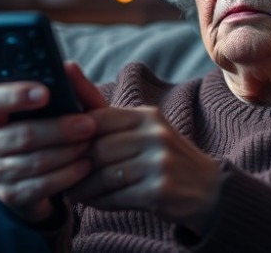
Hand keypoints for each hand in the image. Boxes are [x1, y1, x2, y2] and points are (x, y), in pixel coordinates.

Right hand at [0, 62, 106, 222]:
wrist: (47, 174)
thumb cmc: (52, 131)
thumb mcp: (62, 108)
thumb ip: (67, 88)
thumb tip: (69, 67)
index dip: (17, 95)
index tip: (45, 92)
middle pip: (22, 134)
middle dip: (60, 129)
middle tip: (88, 125)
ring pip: (34, 161)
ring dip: (67, 153)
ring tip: (90, 145)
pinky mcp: (8, 196)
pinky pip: (40, 186)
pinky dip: (66, 176)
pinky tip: (84, 166)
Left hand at [67, 106, 221, 234]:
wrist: (209, 190)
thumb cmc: (164, 157)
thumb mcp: (141, 129)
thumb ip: (104, 111)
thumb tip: (67, 68)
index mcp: (147, 116)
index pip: (97, 118)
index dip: (73, 135)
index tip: (61, 148)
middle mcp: (155, 134)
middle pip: (97, 149)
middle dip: (75, 165)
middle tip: (63, 175)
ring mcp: (159, 163)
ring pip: (103, 175)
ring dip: (83, 188)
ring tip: (75, 192)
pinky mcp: (159, 190)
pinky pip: (116, 197)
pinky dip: (99, 202)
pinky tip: (94, 202)